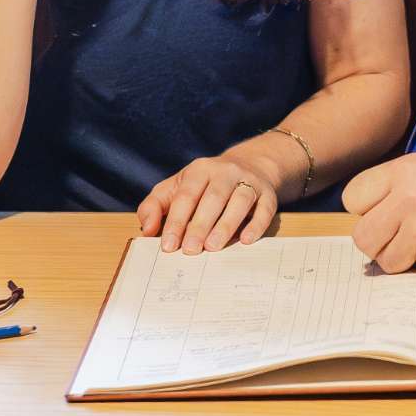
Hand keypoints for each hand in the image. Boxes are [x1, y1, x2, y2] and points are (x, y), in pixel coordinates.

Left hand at [138, 148, 285, 253]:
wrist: (249, 166)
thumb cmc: (203, 185)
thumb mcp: (175, 188)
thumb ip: (155, 206)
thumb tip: (147, 230)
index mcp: (199, 169)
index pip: (186, 196)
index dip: (177, 221)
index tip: (168, 245)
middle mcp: (226, 172)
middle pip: (213, 198)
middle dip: (200, 225)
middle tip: (190, 250)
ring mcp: (250, 181)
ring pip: (239, 201)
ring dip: (226, 225)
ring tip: (213, 247)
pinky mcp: (268, 194)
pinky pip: (265, 209)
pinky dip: (256, 224)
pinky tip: (246, 240)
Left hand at [342, 148, 415, 273]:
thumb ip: (396, 188)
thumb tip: (366, 221)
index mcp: (403, 170)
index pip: (352, 199)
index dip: (368, 210)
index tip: (386, 212)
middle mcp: (408, 199)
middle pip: (362, 236)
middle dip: (379, 241)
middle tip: (402, 236)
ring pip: (386, 260)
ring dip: (403, 257)